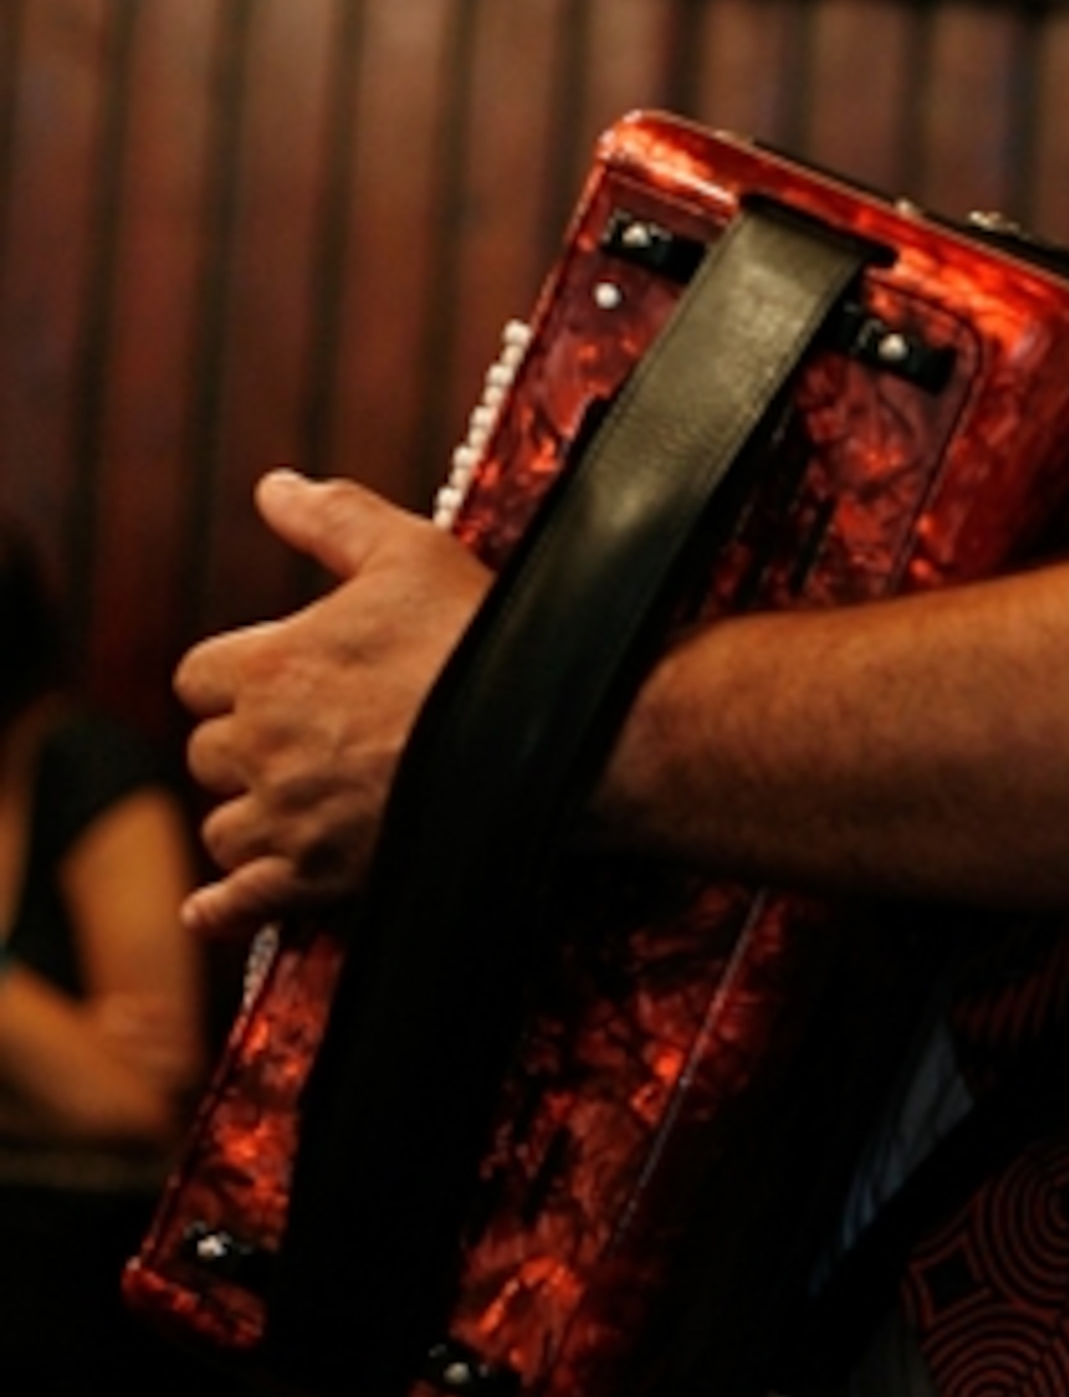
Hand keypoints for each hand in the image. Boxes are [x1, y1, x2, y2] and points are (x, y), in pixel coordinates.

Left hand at [176, 470, 491, 940]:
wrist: (541, 731)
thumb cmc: (477, 635)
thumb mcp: (407, 551)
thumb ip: (330, 517)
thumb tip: (272, 488)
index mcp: (269, 667)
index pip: (198, 677)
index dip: (235, 674)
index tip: (276, 675)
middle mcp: (263, 747)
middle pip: (208, 753)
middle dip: (246, 742)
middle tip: (304, 733)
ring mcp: (288, 820)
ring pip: (222, 825)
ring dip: (247, 813)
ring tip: (292, 799)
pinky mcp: (318, 879)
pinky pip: (239, 905)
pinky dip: (221, 908)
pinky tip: (213, 906)